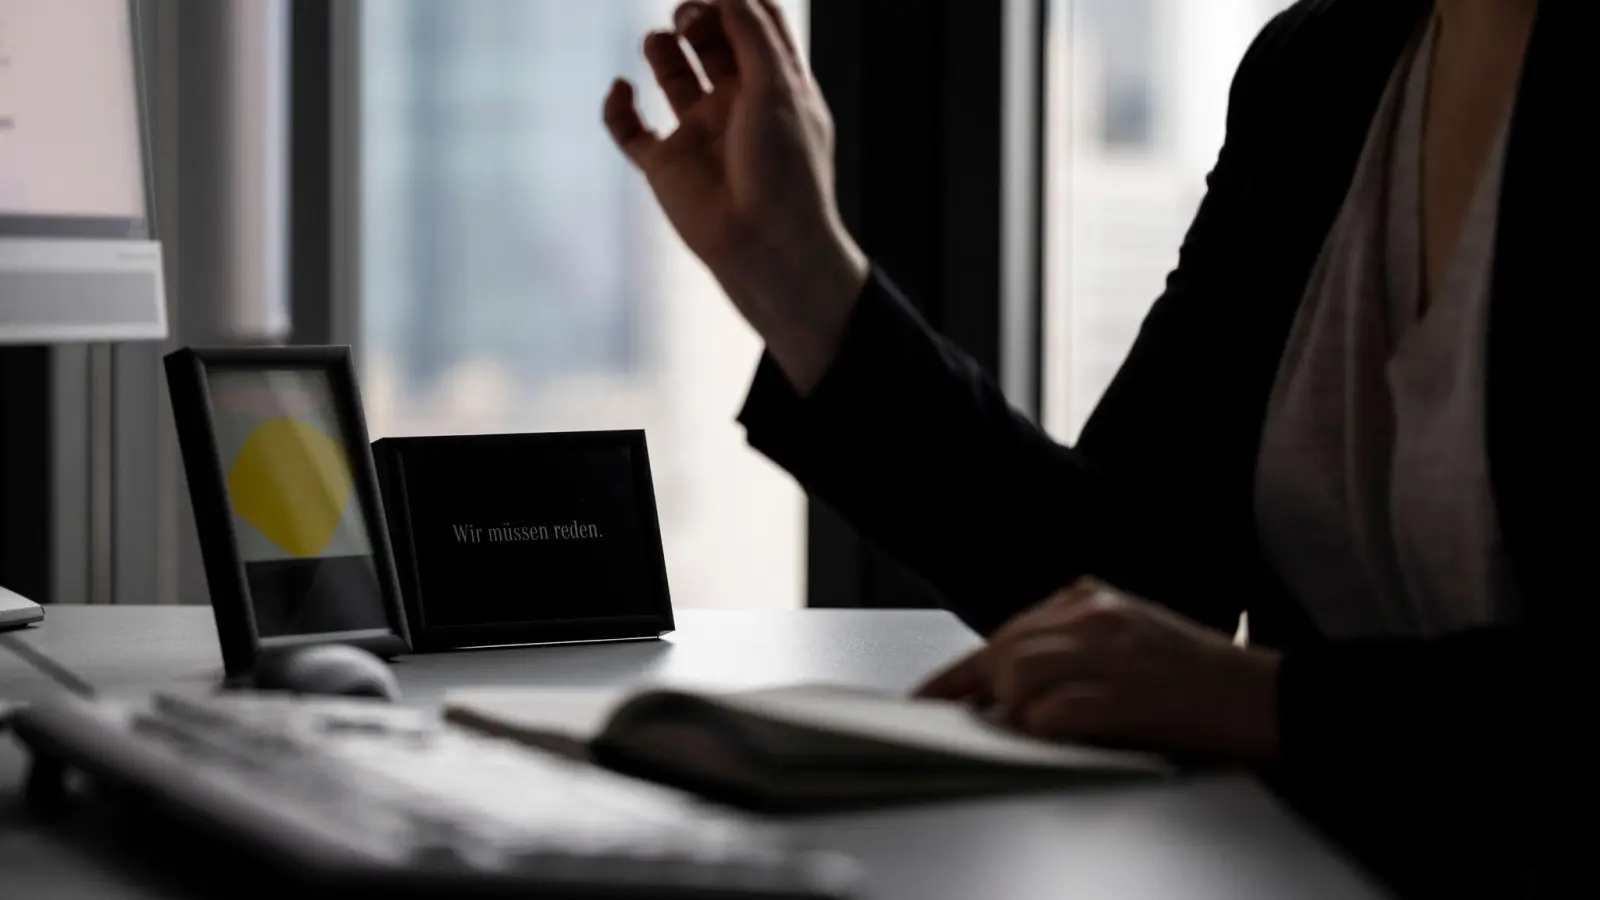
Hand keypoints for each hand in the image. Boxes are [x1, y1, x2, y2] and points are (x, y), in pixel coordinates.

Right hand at [604, 0, 868, 392]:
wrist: (764, 246)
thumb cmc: (785, 169)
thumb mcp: (778, 88)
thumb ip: (751, 32)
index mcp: (772, 86)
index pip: (755, 26)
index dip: (736, 0)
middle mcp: (735, 105)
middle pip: (712, 40)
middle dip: (698, 16)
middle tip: (688, 16)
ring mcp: (698, 133)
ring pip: (672, 75)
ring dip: (662, 48)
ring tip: (661, 42)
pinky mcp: (665, 166)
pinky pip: (629, 128)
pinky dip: (617, 105)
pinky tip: (622, 88)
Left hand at [916, 579, 1281, 763]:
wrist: (1270, 697)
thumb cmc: (1200, 679)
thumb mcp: (1129, 638)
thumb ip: (1069, 645)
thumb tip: (1003, 685)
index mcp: (1091, 598)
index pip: (1005, 631)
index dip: (957, 672)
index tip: (923, 699)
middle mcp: (1095, 615)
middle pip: (1003, 649)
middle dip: (979, 693)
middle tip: (964, 726)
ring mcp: (1110, 651)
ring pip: (1018, 674)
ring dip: (1014, 712)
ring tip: (1034, 733)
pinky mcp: (1124, 692)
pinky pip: (1052, 712)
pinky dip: (1039, 731)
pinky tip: (1048, 740)